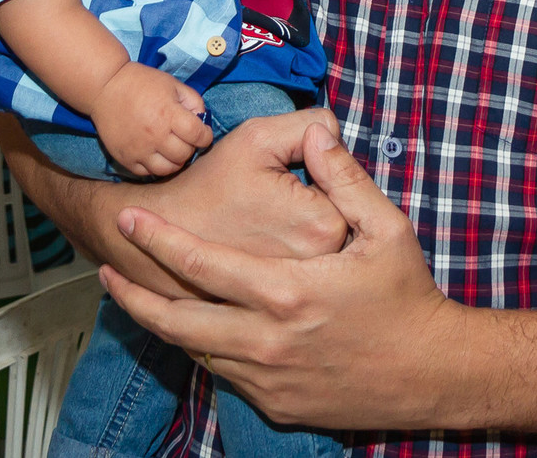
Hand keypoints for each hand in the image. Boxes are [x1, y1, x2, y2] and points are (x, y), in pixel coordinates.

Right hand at [0, 107, 350, 300]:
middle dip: (315, 220)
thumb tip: (336, 134)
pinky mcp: (273, 330)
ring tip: (265, 239)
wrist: (149, 239)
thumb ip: (311, 125)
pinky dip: (284, 286)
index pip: (351, 202)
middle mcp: (315, 276)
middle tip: (276, 213)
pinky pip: (296, 298)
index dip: (320, 187)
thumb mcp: (259, 136)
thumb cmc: (210, 183)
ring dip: (304, 257)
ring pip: (322, 272)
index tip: (290, 188)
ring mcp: (295, 308)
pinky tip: (260, 270)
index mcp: (322, 228)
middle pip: (343, 239)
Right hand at [90, 62, 211, 177]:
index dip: (206, 137)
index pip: (198, 136)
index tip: (204, 134)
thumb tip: (202, 121)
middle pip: (184, 155)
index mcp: (169, 114)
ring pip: (167, 169)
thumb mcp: (173, 84)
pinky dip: (156, 166)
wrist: (106, 87)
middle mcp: (155, 135)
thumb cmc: (142, 83)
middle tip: (186, 140)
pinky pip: (147, 173)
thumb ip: (193, 102)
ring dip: (175, 161)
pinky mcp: (125, 158)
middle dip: (190, 148)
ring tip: (173, 150)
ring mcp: (138, 150)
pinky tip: (156, 154)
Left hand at [101, 121, 461, 429]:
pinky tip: (193, 331)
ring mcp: (268, 378)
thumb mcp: (387, 228)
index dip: (159, 240)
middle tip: (107, 270)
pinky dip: (200, 350)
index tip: (130, 218)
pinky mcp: (276, 403)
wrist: (430, 374)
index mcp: (285, 292)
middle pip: (177, 320)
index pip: (201, 264)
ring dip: (160, 324)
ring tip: (135, 298)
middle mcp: (265, 341)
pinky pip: (223, 375)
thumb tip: (318, 132)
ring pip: (195, 351)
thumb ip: (345, 179)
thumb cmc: (409, 296)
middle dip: (134, 294)